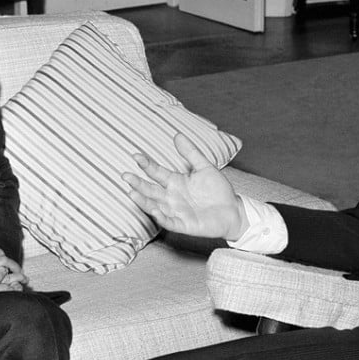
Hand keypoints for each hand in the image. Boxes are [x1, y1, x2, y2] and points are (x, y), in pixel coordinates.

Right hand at [122, 133, 246, 240]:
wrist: (234, 211)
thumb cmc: (218, 190)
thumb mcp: (205, 168)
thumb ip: (191, 153)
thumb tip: (177, 135)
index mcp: (176, 182)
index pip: (157, 172)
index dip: (146, 165)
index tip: (136, 155)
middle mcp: (172, 197)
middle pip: (151, 190)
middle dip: (138, 183)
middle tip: (125, 175)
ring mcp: (177, 212)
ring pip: (155, 206)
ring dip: (143, 200)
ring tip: (131, 192)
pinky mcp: (184, 225)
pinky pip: (169, 222)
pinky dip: (161, 217)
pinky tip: (154, 210)